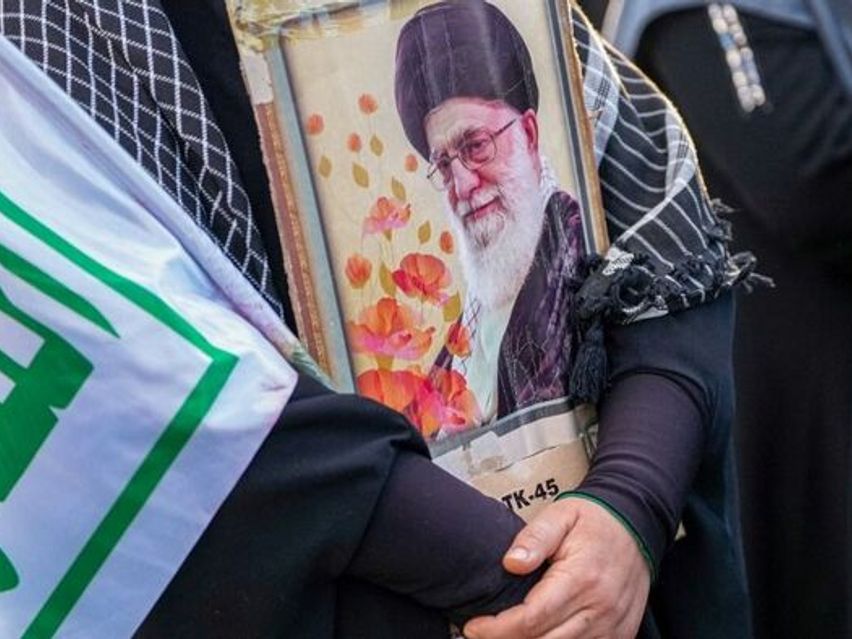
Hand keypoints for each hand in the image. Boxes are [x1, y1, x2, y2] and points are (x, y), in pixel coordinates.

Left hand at [463, 497, 649, 638]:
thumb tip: (511, 563)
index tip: (473, 626)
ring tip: (507, 635)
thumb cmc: (594, 520)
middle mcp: (599, 608)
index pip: (531, 618)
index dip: (497, 629)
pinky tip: (538, 637)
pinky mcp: (620, 633)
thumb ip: (534, 537)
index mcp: (580, 578)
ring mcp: (612, 626)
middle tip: (483, 634)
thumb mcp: (560, 515)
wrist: (638, 524)